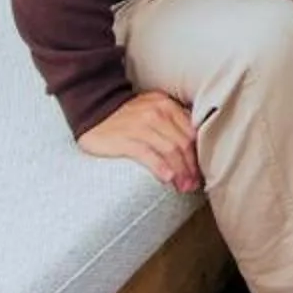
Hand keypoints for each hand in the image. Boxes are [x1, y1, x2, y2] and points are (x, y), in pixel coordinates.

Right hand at [79, 91, 200, 193]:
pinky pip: (147, 154)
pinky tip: (167, 179)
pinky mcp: (125, 138)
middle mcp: (156, 112)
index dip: (197, 155)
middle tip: (192, 184)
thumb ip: (172, 122)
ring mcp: (140, 125)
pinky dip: (160, 168)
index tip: (199, 172)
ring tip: (182, 186)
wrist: (93, 109)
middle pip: (182, 143)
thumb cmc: (127, 115)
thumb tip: (192, 147)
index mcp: (167, 105)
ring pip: (169, 150)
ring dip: (179, 171)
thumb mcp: (153, 109)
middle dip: (190, 167)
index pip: (190, 132)